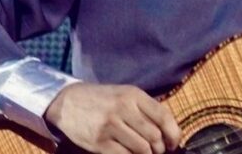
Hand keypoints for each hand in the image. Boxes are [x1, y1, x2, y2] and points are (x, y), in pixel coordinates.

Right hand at [43, 83, 181, 153]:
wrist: (67, 102)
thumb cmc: (101, 100)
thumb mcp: (124, 94)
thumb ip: (145, 108)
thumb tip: (167, 131)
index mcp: (133, 95)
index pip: (163, 116)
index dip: (174, 133)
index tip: (174, 143)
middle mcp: (123, 108)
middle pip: (154, 136)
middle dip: (160, 148)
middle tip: (157, 151)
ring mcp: (110, 126)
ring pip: (142, 148)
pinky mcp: (99, 142)